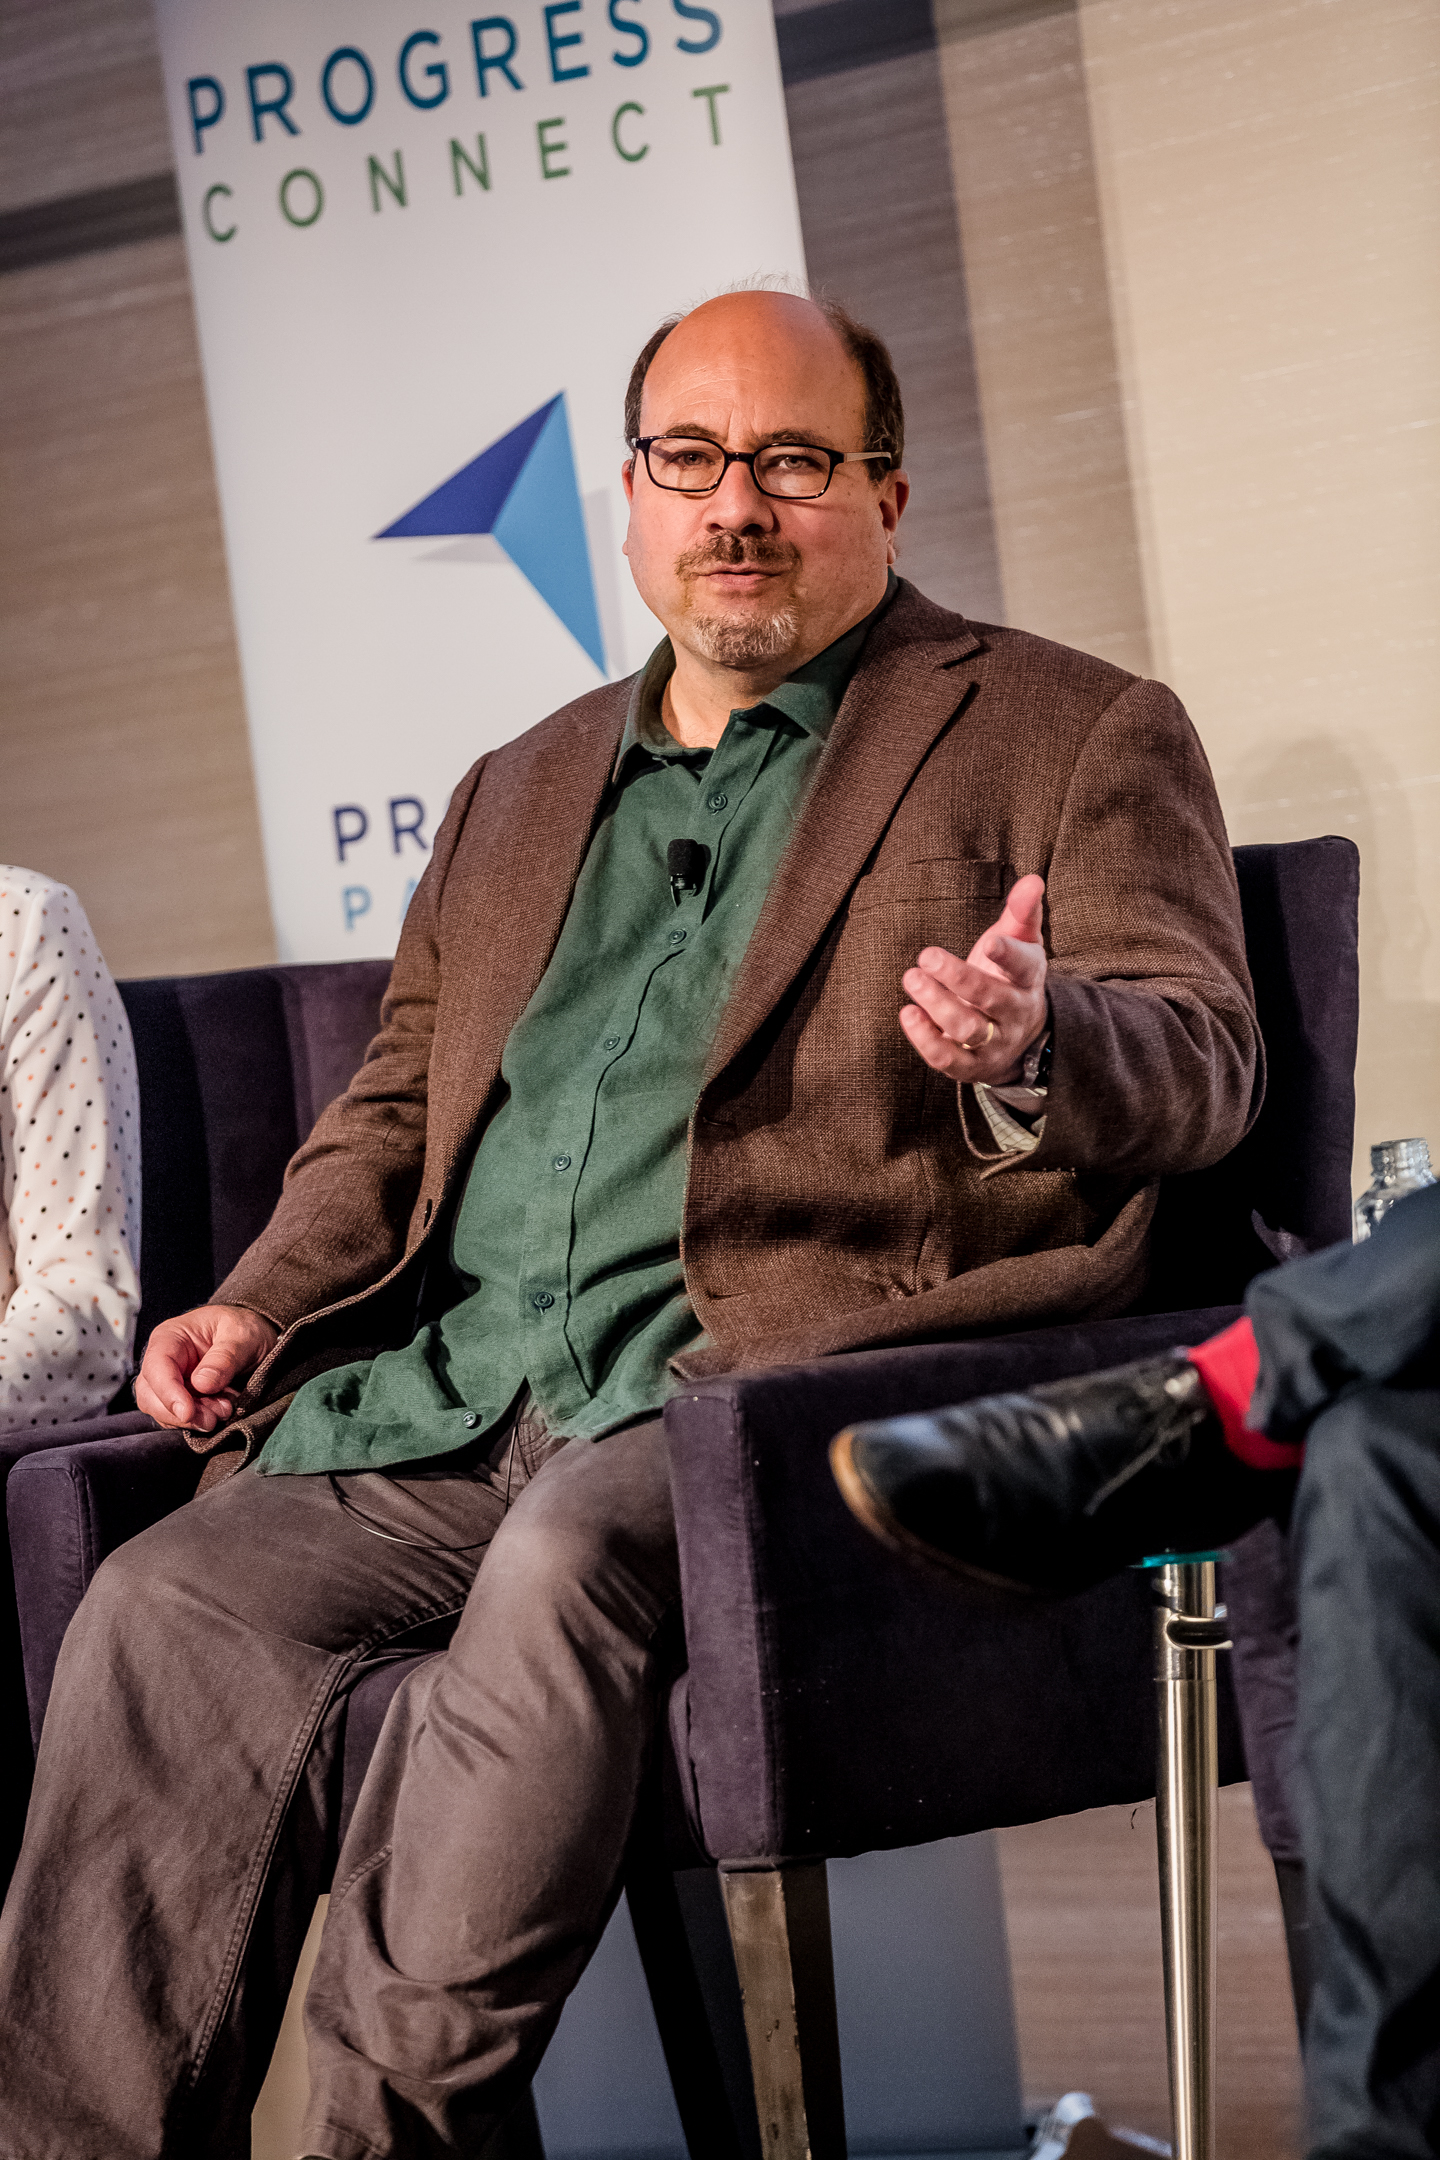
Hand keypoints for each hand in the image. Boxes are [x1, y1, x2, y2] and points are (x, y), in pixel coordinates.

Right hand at [135, 1304, 279, 1432]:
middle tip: (215, 1416)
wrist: (257, 1337)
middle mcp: (164, 1362)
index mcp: (170, 1337)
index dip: (168, 1393)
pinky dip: (198, 1422)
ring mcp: (171, 1383)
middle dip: (181, 1413)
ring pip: (163, 1412)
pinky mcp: (182, 1400)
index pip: (156, 1368)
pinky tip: (221, 1411)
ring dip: (192, 1420)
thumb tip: (201, 1384)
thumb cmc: (245, 1328)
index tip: (188, 1412)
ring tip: (224, 1411)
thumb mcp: (242, 1335)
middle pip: (150, 1396)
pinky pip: (179, 1419)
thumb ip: (224, 1358)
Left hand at [899, 873, 1047, 1085]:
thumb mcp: (1020, 943)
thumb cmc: (1008, 977)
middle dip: (958, 977)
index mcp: (1028, 978)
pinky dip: (925, 1038)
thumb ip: (1022, 912)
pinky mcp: (971, 1066)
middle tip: (926, 956)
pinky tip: (907, 1013)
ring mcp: (994, 1043)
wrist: (1017, 1038)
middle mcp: (1015, 1012)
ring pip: (967, 1029)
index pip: (1024, 966)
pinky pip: (948, 1059)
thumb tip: (1033, 879)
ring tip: (911, 978)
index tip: (990, 942)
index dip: (1008, 955)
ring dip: (937, 1004)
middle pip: (991, 998)